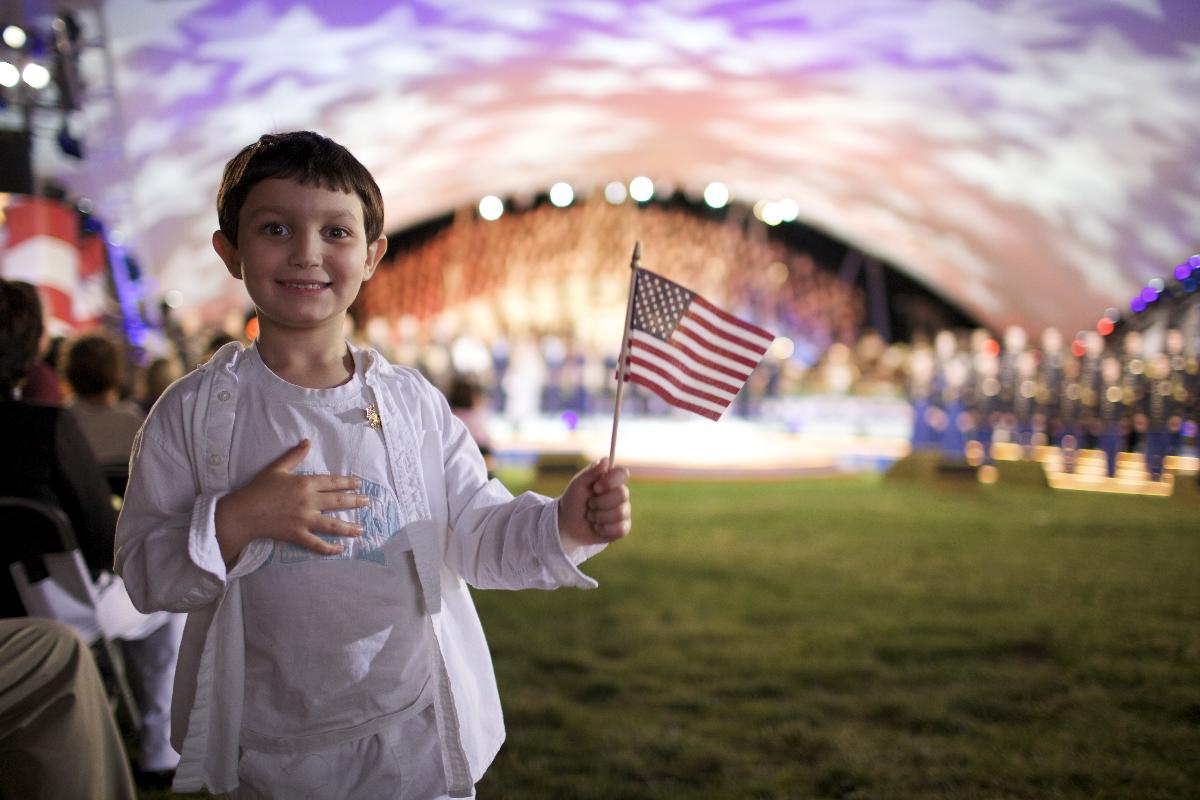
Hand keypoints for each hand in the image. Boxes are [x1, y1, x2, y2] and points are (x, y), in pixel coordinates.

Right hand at [215, 439, 365, 564]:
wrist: (244, 512)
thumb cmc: (259, 489)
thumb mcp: (277, 468)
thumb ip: (294, 456)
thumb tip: (307, 442)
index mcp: (305, 483)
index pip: (332, 482)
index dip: (348, 482)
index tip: (359, 484)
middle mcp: (309, 501)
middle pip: (337, 502)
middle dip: (355, 502)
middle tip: (367, 502)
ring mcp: (304, 520)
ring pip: (332, 524)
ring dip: (349, 527)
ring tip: (361, 529)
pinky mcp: (297, 535)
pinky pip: (316, 544)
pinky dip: (329, 548)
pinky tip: (340, 549)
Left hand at [558, 458, 630, 548]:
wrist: (567, 525)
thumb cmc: (573, 501)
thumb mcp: (578, 485)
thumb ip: (591, 472)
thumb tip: (606, 459)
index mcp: (610, 481)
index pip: (623, 474)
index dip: (610, 481)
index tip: (596, 487)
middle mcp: (619, 495)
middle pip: (623, 494)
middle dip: (601, 502)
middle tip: (589, 504)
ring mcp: (623, 511)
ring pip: (621, 513)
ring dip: (599, 517)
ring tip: (590, 517)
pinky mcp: (622, 528)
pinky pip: (621, 529)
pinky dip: (605, 529)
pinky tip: (597, 527)